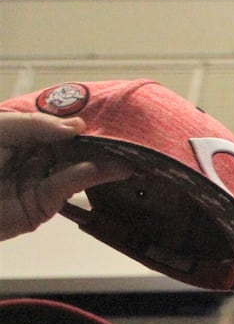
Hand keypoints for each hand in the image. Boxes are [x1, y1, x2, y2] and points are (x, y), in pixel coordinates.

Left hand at [0, 112, 130, 241]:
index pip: (55, 127)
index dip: (78, 122)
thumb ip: (35, 126)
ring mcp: (37, 182)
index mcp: (18, 136)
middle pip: (70, 148)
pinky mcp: (40, 206)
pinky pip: (64, 187)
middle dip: (96, 144)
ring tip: (125, 159)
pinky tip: (99, 169)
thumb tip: (77, 126)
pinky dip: (83, 177)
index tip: (103, 118)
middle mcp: (30, 158)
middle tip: (125, 140)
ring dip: (100, 163)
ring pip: (73, 168)